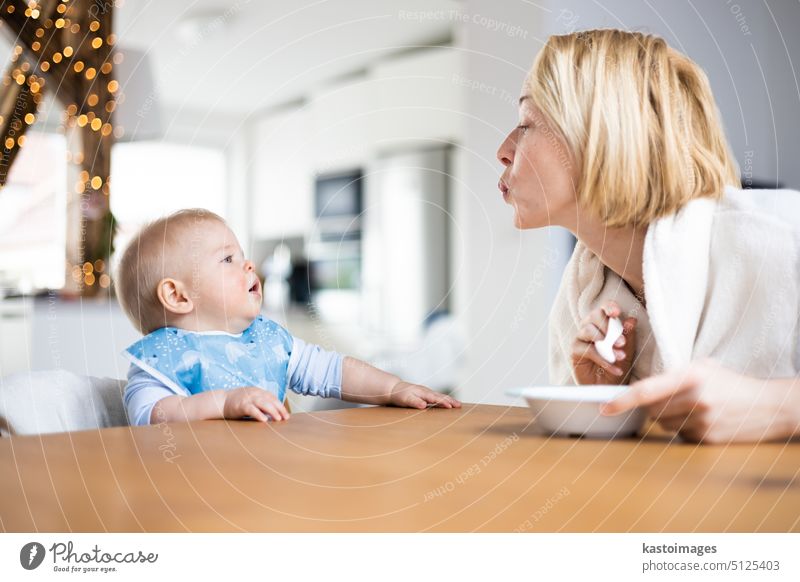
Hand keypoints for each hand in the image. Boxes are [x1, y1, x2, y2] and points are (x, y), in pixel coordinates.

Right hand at [223, 387, 289, 421]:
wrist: (221, 400)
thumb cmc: (238, 402)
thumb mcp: (251, 399)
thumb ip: (261, 404)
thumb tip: (273, 414)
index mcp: (258, 391)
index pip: (272, 397)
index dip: (280, 406)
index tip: (286, 414)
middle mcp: (254, 393)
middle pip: (270, 400)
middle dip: (279, 409)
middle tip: (285, 418)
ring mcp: (248, 398)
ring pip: (263, 403)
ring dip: (272, 411)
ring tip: (278, 419)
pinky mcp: (241, 405)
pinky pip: (252, 409)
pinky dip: (259, 414)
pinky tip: (264, 420)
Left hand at [388, 381, 461, 409]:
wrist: (394, 389)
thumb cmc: (400, 395)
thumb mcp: (406, 400)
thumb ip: (415, 402)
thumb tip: (424, 405)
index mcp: (423, 393)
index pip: (435, 398)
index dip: (443, 402)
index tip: (451, 406)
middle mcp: (426, 391)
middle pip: (440, 396)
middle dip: (450, 400)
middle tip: (459, 405)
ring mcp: (427, 392)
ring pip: (440, 395)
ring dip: (449, 400)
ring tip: (458, 404)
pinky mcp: (426, 394)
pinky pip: (437, 397)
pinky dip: (444, 399)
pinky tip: (448, 403)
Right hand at [571, 300, 636, 384]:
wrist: (607, 387)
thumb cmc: (617, 365)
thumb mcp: (627, 351)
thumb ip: (628, 336)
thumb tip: (632, 320)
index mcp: (604, 323)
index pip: (604, 308)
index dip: (609, 307)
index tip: (616, 313)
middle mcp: (590, 327)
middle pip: (594, 315)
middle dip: (608, 326)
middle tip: (622, 342)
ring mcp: (580, 338)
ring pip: (588, 330)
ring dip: (606, 344)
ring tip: (620, 357)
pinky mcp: (574, 351)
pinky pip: (587, 350)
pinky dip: (603, 360)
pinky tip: (615, 369)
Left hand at [600, 359, 799, 442]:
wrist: (770, 406)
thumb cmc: (731, 383)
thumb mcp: (704, 368)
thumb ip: (673, 375)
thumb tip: (640, 387)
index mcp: (690, 376)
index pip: (645, 391)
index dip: (621, 401)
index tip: (603, 407)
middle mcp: (694, 400)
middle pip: (651, 411)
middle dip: (652, 407)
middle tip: (671, 400)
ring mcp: (701, 422)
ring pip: (664, 425)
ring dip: (669, 418)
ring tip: (693, 409)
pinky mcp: (707, 440)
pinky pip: (679, 436)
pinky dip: (684, 430)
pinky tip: (703, 421)